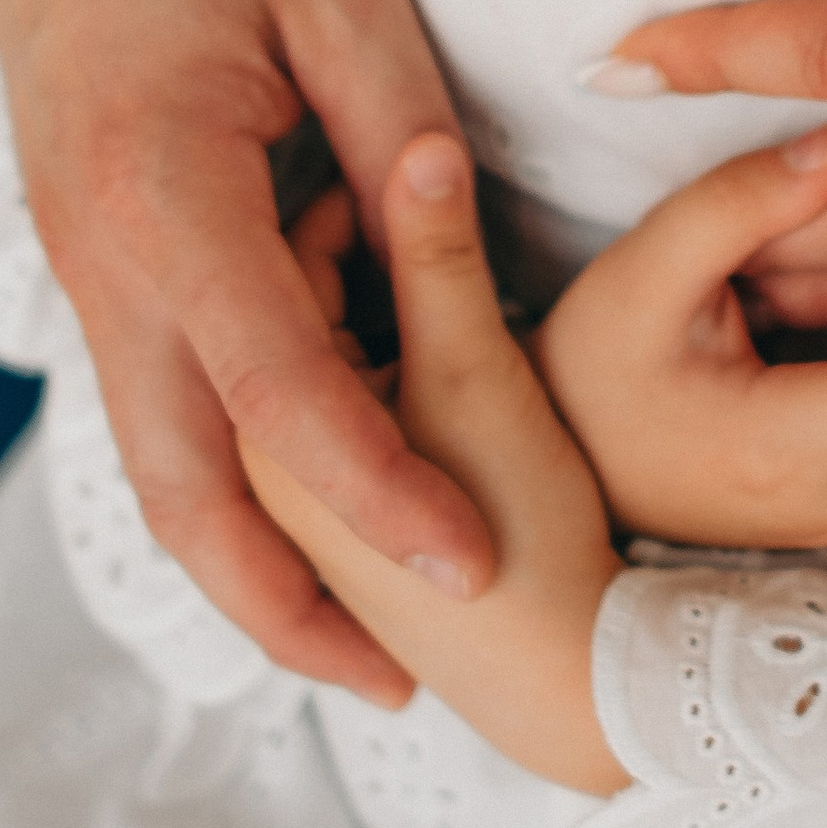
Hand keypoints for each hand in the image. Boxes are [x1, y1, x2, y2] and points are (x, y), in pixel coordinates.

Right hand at [0, 0, 483, 700]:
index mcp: (165, 197)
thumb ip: (398, 125)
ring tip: (368, 632)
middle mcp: (104, 260)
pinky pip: (157, 393)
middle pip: (193, 487)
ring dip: (256, 557)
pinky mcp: (92, 241)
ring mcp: (82, 259)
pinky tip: (313, 487)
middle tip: (415, 686)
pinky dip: (230, 465)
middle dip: (296, 603)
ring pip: (162, 461)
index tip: (481, 563)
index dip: (388, 492)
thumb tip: (460, 239)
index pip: (289, 395)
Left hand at [249, 137, 625, 792]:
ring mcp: (280, 509)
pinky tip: (426, 348)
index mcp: (250, 433)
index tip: (430, 177)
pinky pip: (308, 417)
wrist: (587, 678)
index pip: (277, 277)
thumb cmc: (528, 535)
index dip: (362, 208)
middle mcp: (239, 475)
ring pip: (284, 366)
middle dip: (339, 256)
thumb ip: (438, 257)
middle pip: (266, 318)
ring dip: (350, 311)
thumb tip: (423, 149)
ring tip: (439, 283)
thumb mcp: (478, 376)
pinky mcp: (324, 534)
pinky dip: (353, 365)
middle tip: (422, 221)